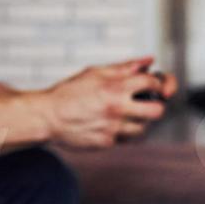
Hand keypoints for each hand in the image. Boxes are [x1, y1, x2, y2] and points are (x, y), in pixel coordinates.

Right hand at [39, 56, 165, 148]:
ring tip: (125, 114)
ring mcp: (113, 128)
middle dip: (156, 106)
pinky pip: (126, 139)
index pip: (152, 83)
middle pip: (157, 111)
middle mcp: (117, 108)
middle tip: (147, 103)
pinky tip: (110, 124)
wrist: (47, 116)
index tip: (153, 85)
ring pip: (144, 129)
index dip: (157, 83)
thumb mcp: (95, 72)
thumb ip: (124, 67)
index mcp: (115, 87)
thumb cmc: (69, 92)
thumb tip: (150, 60)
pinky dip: (123, 132)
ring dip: (140, 121)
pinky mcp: (107, 143)